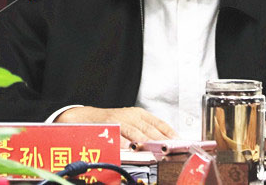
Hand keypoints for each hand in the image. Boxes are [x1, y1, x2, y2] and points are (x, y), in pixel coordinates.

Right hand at [54, 106, 176, 145]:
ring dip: (145, 142)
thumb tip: (165, 145)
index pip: (159, 122)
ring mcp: (119, 119)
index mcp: (139, 114)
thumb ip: (147, 133)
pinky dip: (123, 143)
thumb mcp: (132, 124)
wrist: (86, 118)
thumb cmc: (112, 123)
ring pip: (134, 132)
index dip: (169, 133)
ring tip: (153, 150)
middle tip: (168, 149)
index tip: (178, 142)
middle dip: (159, 140)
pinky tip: (130, 150)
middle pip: (148, 128)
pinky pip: (117, 135)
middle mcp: (131, 115)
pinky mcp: (107, 125)